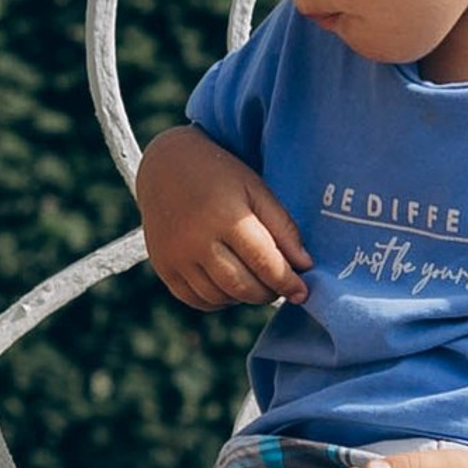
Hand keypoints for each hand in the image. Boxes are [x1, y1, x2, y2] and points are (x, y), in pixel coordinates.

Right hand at [138, 127, 311, 310]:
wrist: (165, 167)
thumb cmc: (219, 176)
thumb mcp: (256, 190)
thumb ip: (282, 227)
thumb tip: (304, 266)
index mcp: (225, 216)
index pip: (263, 263)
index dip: (287, 282)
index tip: (303, 293)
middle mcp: (196, 241)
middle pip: (242, 287)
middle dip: (268, 293)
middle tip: (280, 286)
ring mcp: (176, 257)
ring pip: (220, 297)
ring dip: (245, 297)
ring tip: (256, 282)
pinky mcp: (163, 267)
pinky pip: (196, 299)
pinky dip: (219, 300)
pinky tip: (230, 285)